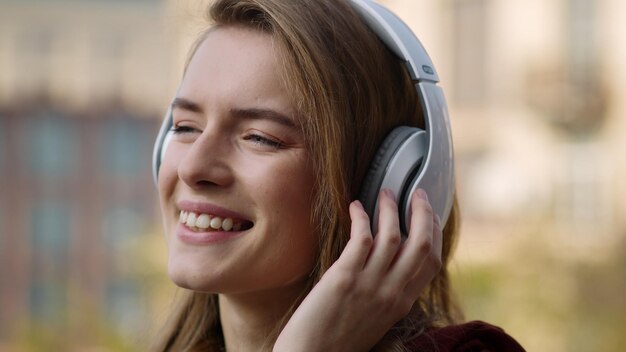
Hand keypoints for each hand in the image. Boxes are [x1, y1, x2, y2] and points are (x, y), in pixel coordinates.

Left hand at [273, 188, 442, 351]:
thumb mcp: (375, 319)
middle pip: (421, 244)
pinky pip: (362, 237)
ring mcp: (370, 284)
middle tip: (417, 194)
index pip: (431, 262)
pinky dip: (361, 217)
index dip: (435, 233)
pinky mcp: (344, 277)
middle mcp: (392, 292)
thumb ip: (387, 293)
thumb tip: (389, 266)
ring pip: (393, 234)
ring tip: (385, 193)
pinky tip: (355, 207)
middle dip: (423, 213)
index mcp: (401, 303)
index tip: (431, 216)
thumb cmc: (337, 340)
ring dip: (390, 208)